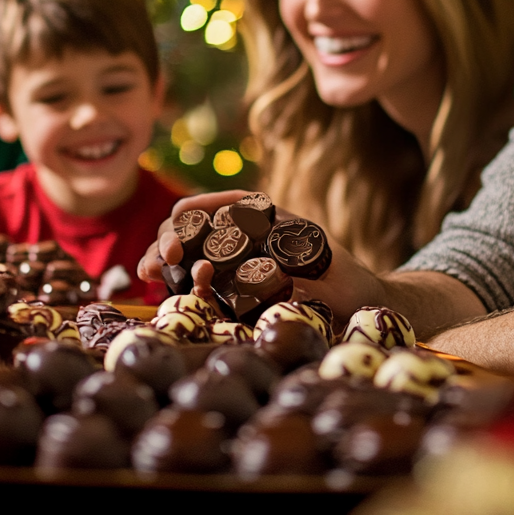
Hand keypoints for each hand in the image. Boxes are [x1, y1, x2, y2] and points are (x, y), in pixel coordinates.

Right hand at [137, 191, 387, 328]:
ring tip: (154, 272)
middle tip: (165, 260)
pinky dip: (178, 286)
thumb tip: (263, 265)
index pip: (215, 206)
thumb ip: (295, 260)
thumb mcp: (321, 258)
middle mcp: (242, 239)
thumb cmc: (345, 277)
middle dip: (169, 239)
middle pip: (192, 230)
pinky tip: (160, 286)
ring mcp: (233, 268)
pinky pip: (198, 289)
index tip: (180, 227)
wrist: (359, 308)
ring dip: (165, 260)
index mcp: (261, 219)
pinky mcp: (231, 297)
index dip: (190, 215)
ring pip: (187, 256)